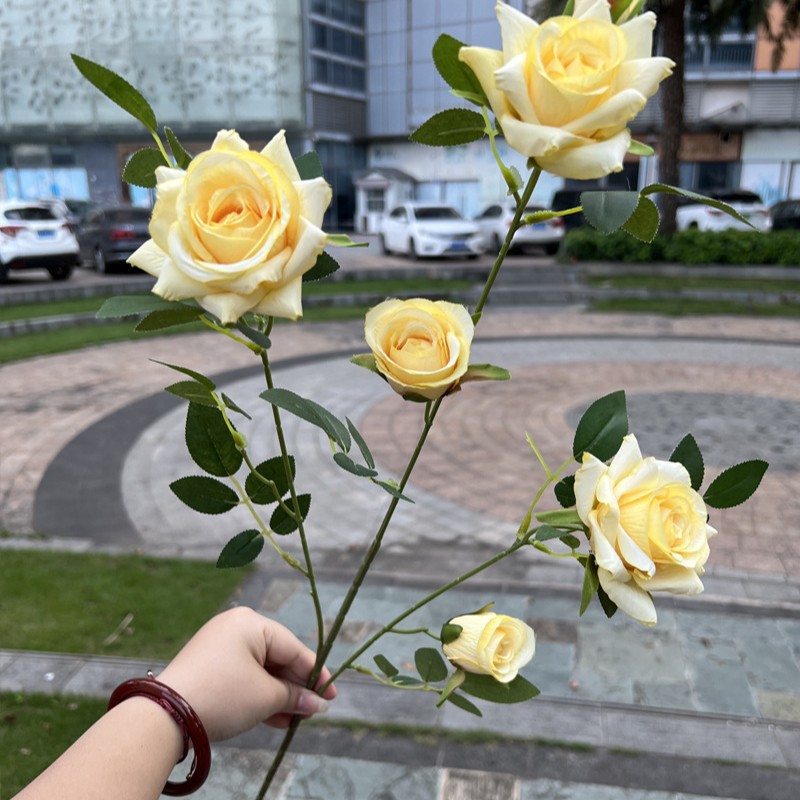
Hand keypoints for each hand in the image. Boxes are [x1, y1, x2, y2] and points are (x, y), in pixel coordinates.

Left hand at [156, 607, 335, 740]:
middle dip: (295, 687)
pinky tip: (274, 718)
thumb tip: (317, 704)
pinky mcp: (207, 664)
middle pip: (277, 657)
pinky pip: (242, 675)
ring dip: (278, 695)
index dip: (316, 673)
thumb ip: (295, 697)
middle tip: (313, 710)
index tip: (332, 694)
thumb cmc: (223, 696)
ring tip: (294, 720)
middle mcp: (235, 626)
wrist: (166, 715)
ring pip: (260, 670)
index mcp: (252, 622)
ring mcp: (219, 645)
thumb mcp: (265, 697)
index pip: (294, 647)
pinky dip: (258, 694)